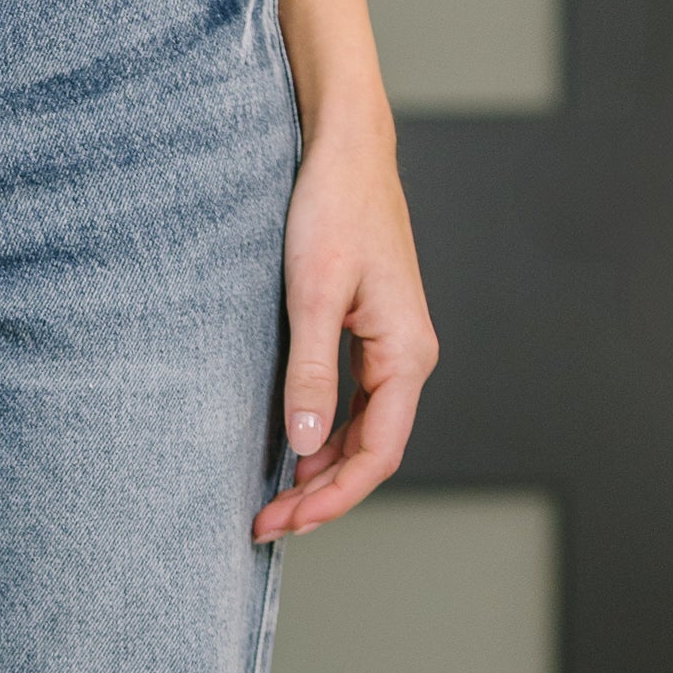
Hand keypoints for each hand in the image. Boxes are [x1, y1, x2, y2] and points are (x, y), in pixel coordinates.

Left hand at [252, 115, 438, 540]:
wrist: (345, 148)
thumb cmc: (334, 208)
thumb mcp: (312, 294)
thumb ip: (312, 372)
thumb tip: (308, 444)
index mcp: (406, 353)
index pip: (377, 453)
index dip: (332, 497)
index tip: (283, 521)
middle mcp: (408, 356)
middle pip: (371, 451)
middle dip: (321, 494)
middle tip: (264, 524)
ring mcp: (391, 347)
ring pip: (362, 431)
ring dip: (321, 469)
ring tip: (272, 499)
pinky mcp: (370, 333)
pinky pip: (354, 402)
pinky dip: (324, 435)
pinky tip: (291, 451)